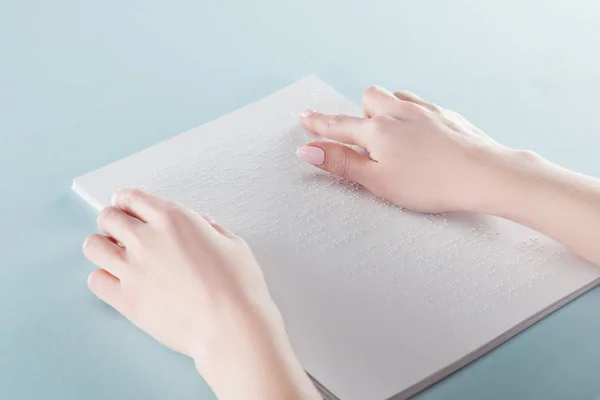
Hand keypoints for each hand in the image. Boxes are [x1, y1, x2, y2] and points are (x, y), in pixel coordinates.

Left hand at [83, 189, 318, 398]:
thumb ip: (212, 229)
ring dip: (103, 247)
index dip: (126, 201)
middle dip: (113, 222)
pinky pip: (96, 280)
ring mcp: (133, 269)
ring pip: (93, 246)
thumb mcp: (234, 244)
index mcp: (173, 219)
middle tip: (121, 233)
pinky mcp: (125, 299)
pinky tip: (120, 283)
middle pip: (107, 217)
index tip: (126, 207)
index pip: (131, 197)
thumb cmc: (239, 287)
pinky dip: (104, 279)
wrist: (232, 326)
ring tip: (117, 257)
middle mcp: (147, 239)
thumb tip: (202, 225)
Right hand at [298, 86, 599, 266]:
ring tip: (391, 135)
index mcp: (377, 131)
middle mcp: (398, 112)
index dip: (318, 123)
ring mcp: (424, 110)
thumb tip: (308, 150)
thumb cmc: (430, 183)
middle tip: (363, 138)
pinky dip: (410, 113)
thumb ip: (342, 163)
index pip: (339, 125)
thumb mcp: (378, 181)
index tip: (304, 118)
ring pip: (395, 96)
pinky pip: (419, 104)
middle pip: (368, 98)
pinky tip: (418, 133)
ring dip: (385, 109)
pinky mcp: (446, 114)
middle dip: (359, 113)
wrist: (482, 174)